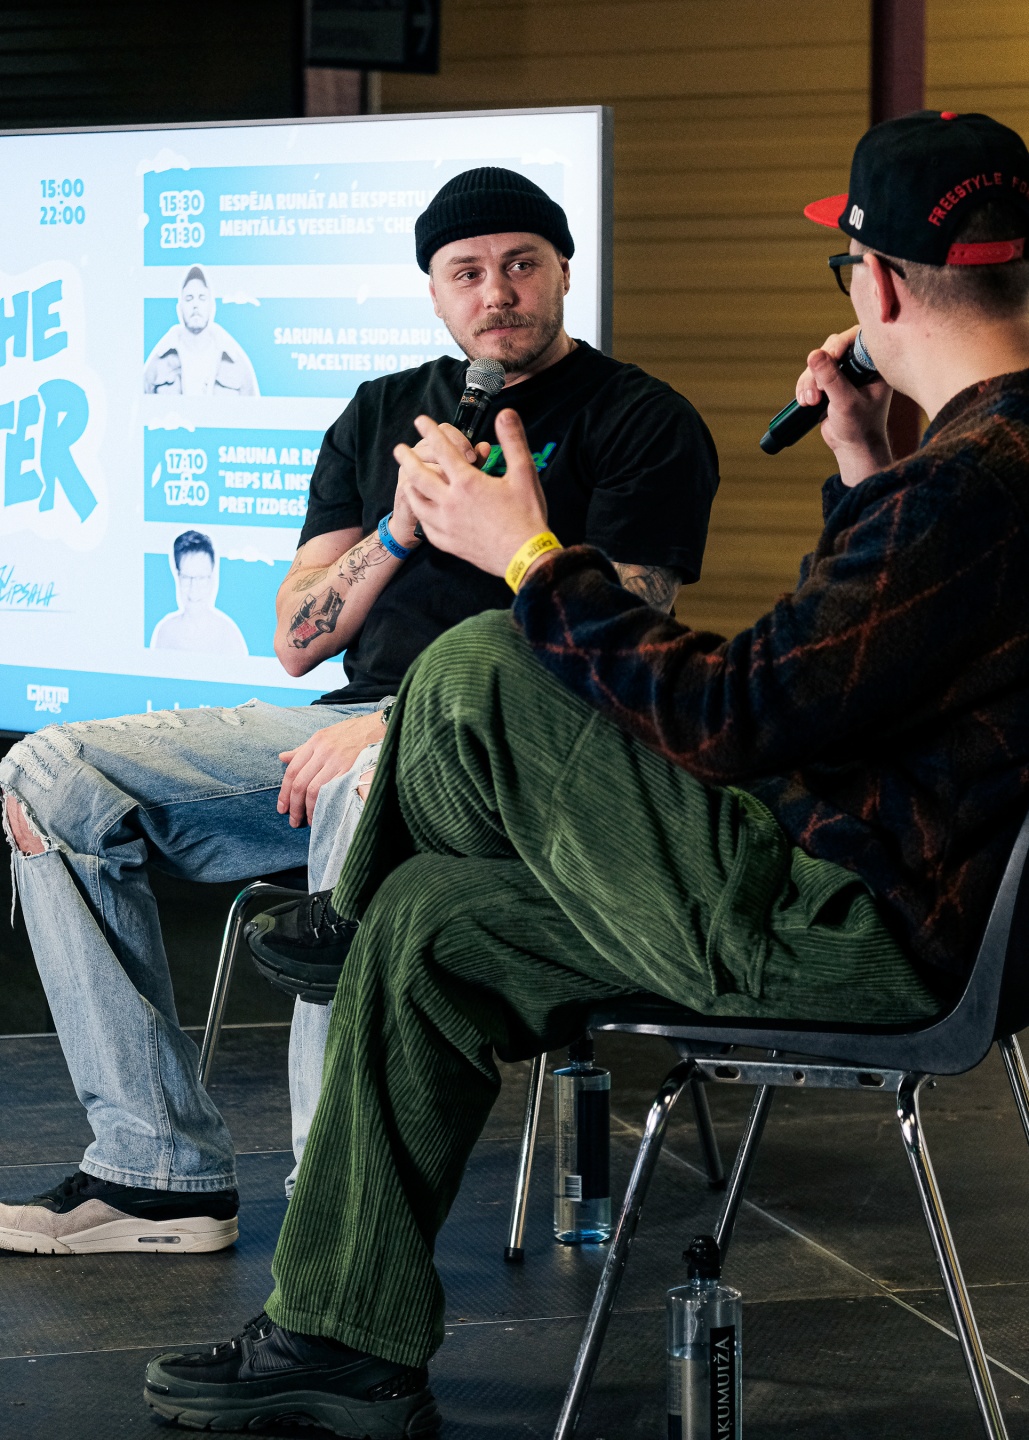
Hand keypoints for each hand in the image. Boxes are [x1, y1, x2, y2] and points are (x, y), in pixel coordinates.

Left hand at [277, 711, 384, 827]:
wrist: (380, 727)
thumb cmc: (352, 732)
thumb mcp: (325, 735)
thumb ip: (303, 749)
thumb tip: (283, 757)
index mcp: (315, 742)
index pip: (292, 771)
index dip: (284, 793)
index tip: (282, 808)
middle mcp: (323, 751)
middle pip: (301, 783)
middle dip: (294, 806)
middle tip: (293, 820)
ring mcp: (337, 761)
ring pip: (314, 790)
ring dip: (309, 809)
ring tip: (309, 821)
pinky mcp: (351, 769)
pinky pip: (332, 790)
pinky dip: (325, 804)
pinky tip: (324, 813)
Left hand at [395, 409, 548, 576]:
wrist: (525, 557)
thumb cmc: (526, 515)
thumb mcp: (524, 473)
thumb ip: (513, 441)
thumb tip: (505, 413)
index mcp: (467, 482)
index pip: (443, 449)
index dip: (430, 432)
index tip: (420, 421)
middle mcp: (451, 502)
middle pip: (420, 475)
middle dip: (407, 459)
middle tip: (399, 449)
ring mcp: (446, 524)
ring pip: (418, 502)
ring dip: (409, 486)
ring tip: (406, 480)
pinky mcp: (449, 543)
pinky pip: (426, 526)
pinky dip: (421, 515)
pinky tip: (423, 512)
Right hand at [795, 325, 893, 485]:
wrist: (853, 447)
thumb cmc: (859, 427)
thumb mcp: (845, 402)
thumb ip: (831, 378)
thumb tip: (813, 354)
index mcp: (875, 363)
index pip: (856, 338)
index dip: (839, 345)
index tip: (827, 360)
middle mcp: (861, 363)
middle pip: (833, 347)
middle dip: (819, 370)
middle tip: (816, 392)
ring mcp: (845, 371)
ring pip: (818, 361)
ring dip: (808, 381)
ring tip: (809, 402)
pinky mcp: (830, 381)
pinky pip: (812, 373)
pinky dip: (804, 386)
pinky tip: (806, 402)